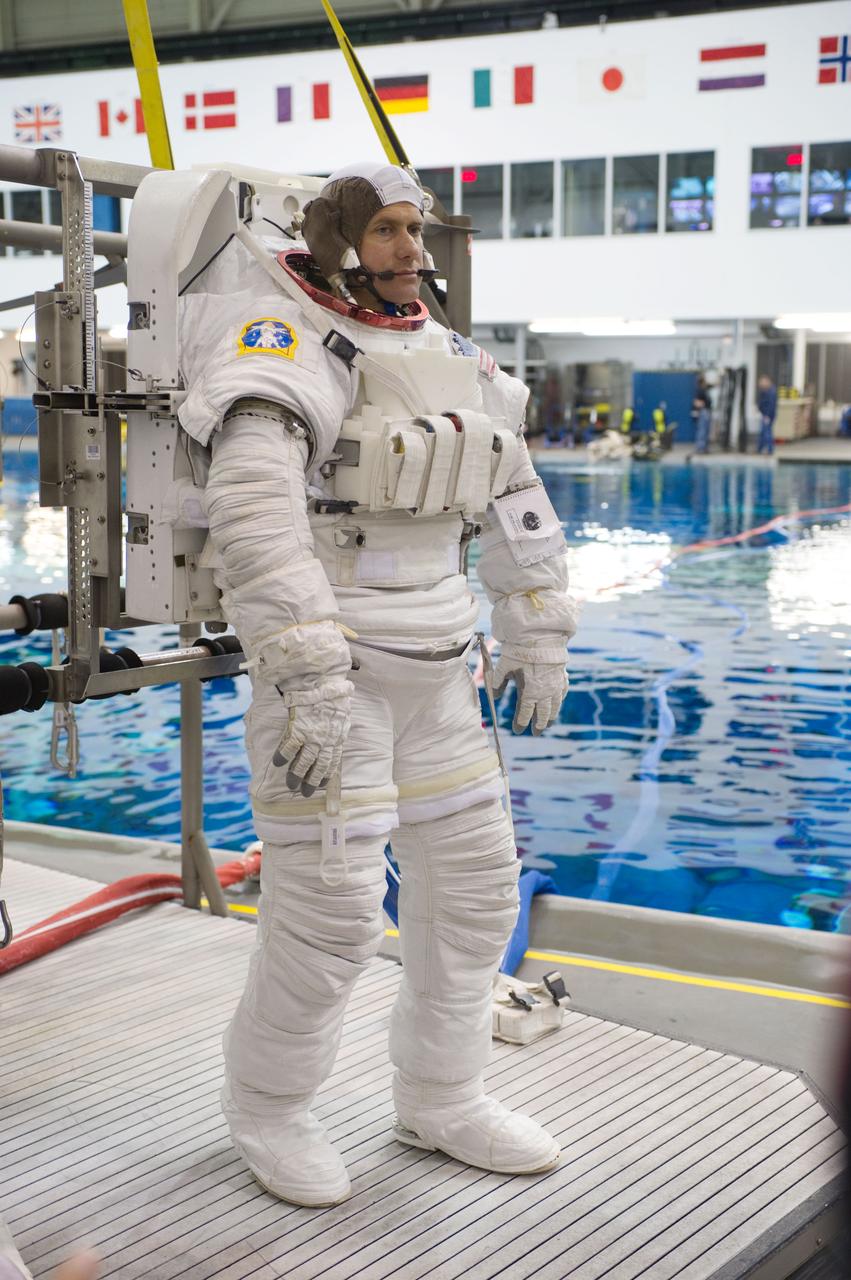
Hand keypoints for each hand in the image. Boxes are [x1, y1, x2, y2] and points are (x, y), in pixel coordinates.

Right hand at [272, 678, 351, 796]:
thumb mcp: (342, 718)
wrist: (323, 683)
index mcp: (337, 738)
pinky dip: (283, 757)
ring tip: (290, 784)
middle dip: (311, 782)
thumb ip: (337, 732)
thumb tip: (335, 740)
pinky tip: (278, 764)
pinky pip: (289, 748)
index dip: (326, 776)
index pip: (332, 763)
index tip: (321, 785)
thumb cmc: (333, 698)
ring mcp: (312, 736)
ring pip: (303, 762)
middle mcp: (325, 741)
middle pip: (318, 767)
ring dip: (296, 775)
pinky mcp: (298, 729)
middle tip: (304, 792)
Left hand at [493, 655, 566, 735]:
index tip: (518, 730)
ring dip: (551, 716)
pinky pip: (563, 692)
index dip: (521, 723)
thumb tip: (495, 697)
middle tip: (536, 732)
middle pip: (542, 714)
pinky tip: (559, 701)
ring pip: (555, 706)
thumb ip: (498, 683)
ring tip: (549, 723)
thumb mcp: (504, 668)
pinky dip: (560, 699)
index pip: (525, 713)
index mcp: (529, 693)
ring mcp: (555, 685)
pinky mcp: (562, 676)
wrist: (541, 637)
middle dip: (539, 725)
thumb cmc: (520, 652)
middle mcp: (545, 693)